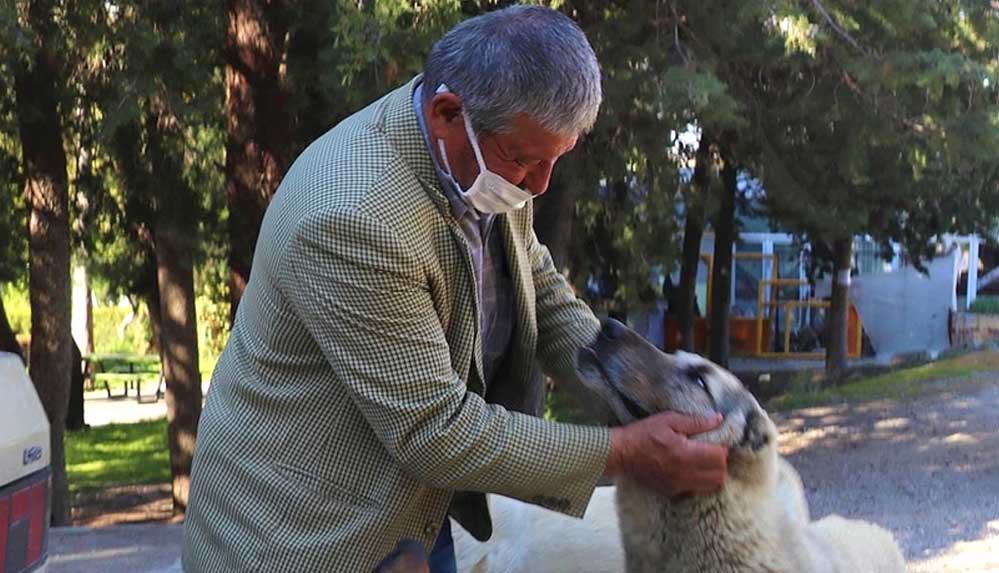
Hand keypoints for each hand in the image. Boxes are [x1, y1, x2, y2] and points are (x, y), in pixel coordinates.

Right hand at [604, 412, 727, 497]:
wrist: (622, 453)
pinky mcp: (672, 492)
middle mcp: (685, 473)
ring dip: (713, 475)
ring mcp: (679, 486)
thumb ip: (695, 421)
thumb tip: (718, 419)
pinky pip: (695, 491)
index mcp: (685, 453)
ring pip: (711, 487)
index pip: (720, 457)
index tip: (715, 441)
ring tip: (704, 463)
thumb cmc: (643, 433)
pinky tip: (691, 471)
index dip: (722, 448)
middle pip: (720, 476)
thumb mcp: (669, 420)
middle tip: (711, 452)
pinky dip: (699, 483)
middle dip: (720, 463)